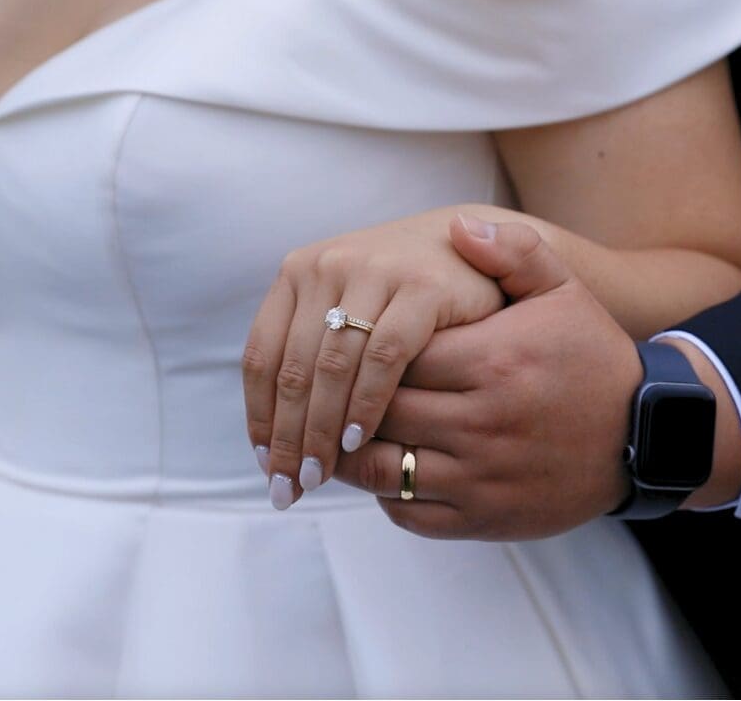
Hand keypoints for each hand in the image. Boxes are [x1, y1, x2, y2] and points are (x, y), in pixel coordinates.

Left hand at [242, 206, 504, 509]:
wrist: (480, 252)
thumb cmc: (407, 298)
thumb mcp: (351, 310)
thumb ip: (310, 350)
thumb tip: (268, 431)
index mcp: (300, 271)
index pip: (261, 356)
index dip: (260, 417)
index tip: (266, 465)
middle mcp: (329, 265)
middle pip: (292, 368)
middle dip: (287, 438)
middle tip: (288, 488)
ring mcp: (375, 271)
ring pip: (330, 367)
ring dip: (321, 429)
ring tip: (319, 475)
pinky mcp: (422, 287)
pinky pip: (383, 356)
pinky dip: (366, 402)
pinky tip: (360, 440)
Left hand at [331, 217, 641, 539]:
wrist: (645, 437)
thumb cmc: (592, 359)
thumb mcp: (565, 292)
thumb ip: (511, 253)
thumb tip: (457, 227)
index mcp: (492, 360)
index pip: (393, 355)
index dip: (363, 351)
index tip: (351, 344)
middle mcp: (481, 422)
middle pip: (378, 410)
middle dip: (347, 401)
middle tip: (328, 390)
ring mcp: (480, 476)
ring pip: (381, 467)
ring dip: (351, 452)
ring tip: (340, 432)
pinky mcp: (483, 517)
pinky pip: (408, 511)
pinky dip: (384, 493)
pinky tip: (382, 469)